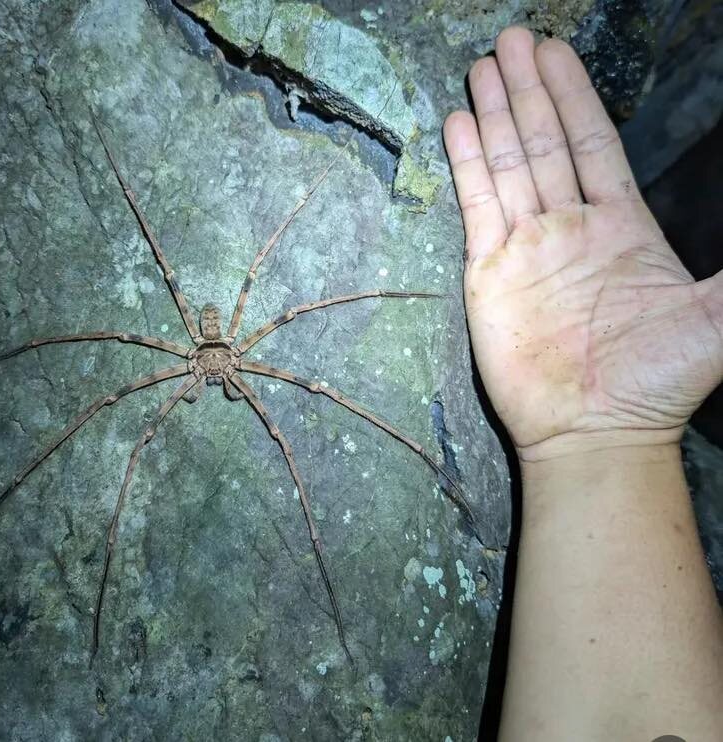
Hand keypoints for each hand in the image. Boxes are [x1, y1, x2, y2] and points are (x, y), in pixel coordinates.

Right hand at [442, 27, 722, 460]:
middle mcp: (569, 227)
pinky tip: (461, 124)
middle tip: (511, 40)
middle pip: (544, 143)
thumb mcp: (717, 319)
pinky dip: (468, 165)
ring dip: (497, 115)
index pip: (593, 144)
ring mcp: (526, 248)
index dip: (576, 97)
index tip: (557, 53)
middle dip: (529, 90)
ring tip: (484, 67)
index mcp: (621, 226)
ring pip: (508, 165)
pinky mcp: (489, 272)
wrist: (592, 432)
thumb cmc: (655, 381)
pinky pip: (477, 207)